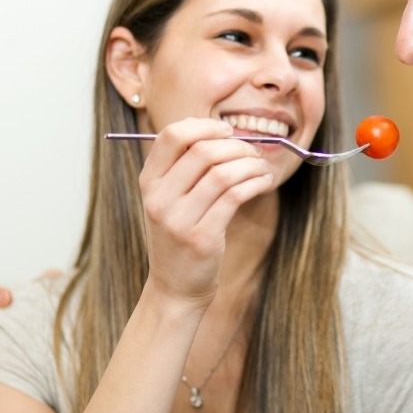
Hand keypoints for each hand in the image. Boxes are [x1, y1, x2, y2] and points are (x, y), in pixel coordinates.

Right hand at [139, 118, 273, 309]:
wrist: (175, 287)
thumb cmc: (179, 235)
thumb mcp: (169, 199)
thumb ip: (185, 167)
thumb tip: (224, 133)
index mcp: (149, 182)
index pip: (172, 136)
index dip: (205, 126)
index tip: (227, 131)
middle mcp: (158, 199)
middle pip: (203, 151)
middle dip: (237, 146)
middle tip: (253, 152)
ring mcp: (178, 220)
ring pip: (223, 173)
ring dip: (251, 165)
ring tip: (262, 168)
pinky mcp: (202, 237)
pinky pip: (235, 196)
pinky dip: (255, 183)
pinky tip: (263, 183)